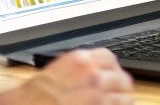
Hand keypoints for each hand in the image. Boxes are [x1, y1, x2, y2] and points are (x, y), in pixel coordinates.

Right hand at [0, 49, 133, 104]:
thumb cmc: (33, 96)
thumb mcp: (56, 71)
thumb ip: (77, 68)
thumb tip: (91, 72)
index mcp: (81, 60)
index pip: (110, 59)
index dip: (112, 70)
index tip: (112, 76)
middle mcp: (92, 75)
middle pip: (121, 78)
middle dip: (118, 87)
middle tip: (114, 94)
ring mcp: (98, 95)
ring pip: (125, 97)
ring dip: (120, 101)